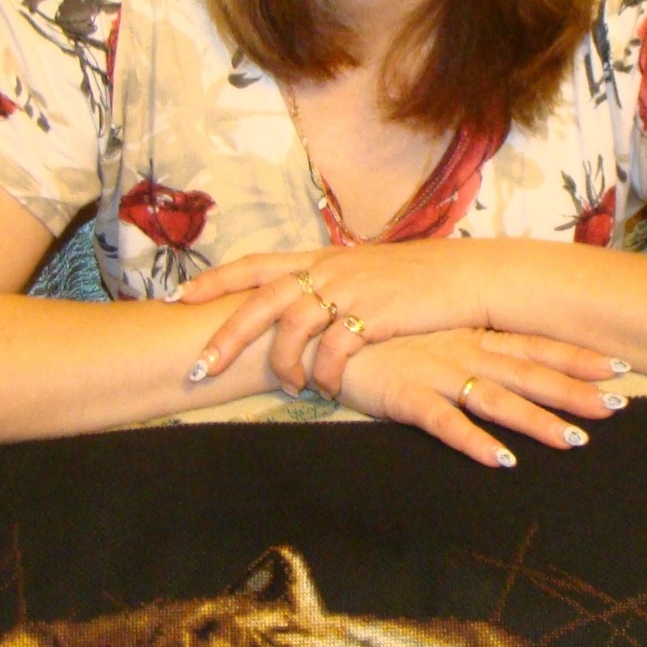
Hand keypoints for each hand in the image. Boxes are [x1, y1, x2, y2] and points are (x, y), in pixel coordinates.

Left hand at [178, 242, 495, 396]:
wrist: (466, 277)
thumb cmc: (416, 280)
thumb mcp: (365, 272)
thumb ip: (330, 284)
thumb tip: (302, 303)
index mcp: (321, 257)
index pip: (256, 264)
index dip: (216, 280)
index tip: (180, 297)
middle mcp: (329, 269)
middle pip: (261, 300)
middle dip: (226, 335)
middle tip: (199, 366)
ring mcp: (350, 291)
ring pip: (293, 329)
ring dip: (282, 364)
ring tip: (286, 388)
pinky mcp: (374, 316)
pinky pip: (334, 352)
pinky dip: (325, 374)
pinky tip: (327, 389)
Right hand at [329, 328, 628, 467]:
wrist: (312, 325)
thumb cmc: (370, 332)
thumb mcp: (424, 332)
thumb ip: (458, 344)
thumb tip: (492, 358)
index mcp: (468, 335)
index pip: (532, 344)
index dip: (575, 356)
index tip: (617, 366)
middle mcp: (460, 350)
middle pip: (528, 372)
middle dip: (575, 389)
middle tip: (620, 404)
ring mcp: (434, 372)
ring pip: (497, 399)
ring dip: (538, 420)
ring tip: (576, 441)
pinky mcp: (404, 395)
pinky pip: (445, 423)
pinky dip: (475, 441)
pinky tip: (502, 461)